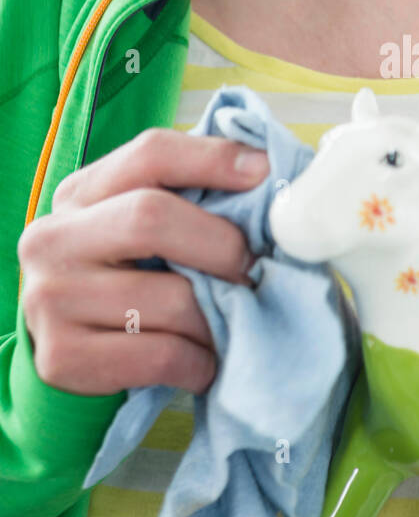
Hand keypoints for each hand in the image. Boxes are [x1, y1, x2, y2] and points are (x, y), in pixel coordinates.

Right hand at [18, 129, 268, 396]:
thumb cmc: (125, 278)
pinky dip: (200, 362)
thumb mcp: (138, 226)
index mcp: (79, 193)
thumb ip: (188, 196)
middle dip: (223, 246)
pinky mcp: (62, 357)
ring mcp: (51, 299)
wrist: (64, 352)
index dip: (213, 159)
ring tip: (226, 323)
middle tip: (253, 271)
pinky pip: (164, 356)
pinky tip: (201, 360)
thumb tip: (270, 172)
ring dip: (218, 317)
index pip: (150, 153)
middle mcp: (52, 239)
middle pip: (152, 218)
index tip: (265, 172)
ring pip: (172, 300)